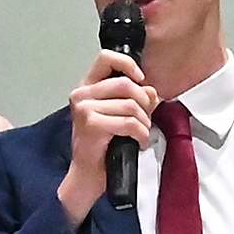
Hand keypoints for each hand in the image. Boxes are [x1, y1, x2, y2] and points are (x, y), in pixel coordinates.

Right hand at [51, 57, 156, 222]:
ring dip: (144, 122)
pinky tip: (138, 142)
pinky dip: (141, 134)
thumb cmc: (103, 147)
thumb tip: (152, 91)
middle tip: (145, 120)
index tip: (141, 79)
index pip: (106, 57)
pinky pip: (129, 123)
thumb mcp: (121, 115)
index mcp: (87, 87)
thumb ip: (136, 98)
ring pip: (131, 105)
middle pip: (126, 84)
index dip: (128, 64)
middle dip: (144, 103)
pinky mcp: (91, 124)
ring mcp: (84, 108)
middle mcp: (81, 94)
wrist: (88, 176)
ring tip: (140, 134)